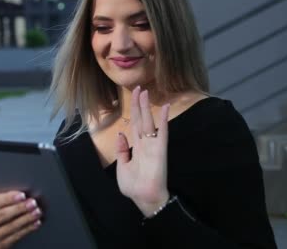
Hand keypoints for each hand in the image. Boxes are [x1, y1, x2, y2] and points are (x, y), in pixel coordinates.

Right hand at [0, 191, 41, 247]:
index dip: (8, 198)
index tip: (22, 194)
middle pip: (2, 215)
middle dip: (20, 208)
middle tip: (34, 202)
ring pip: (11, 227)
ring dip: (27, 219)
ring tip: (38, 211)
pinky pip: (15, 237)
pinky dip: (27, 229)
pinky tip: (36, 223)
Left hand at [115, 87, 169, 215]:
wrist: (144, 198)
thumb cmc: (133, 186)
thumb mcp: (122, 166)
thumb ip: (122, 150)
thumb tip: (121, 134)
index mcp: (136, 146)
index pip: (135, 124)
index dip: (134, 111)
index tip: (134, 97)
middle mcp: (144, 142)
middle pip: (141, 119)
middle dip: (139, 104)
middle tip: (139, 88)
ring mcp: (152, 144)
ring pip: (149, 121)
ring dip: (147, 107)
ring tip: (145, 92)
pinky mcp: (160, 149)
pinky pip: (163, 131)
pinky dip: (164, 119)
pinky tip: (165, 107)